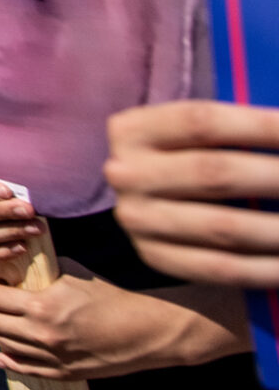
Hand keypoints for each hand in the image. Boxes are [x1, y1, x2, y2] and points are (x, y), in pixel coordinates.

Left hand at [0, 259, 250, 378]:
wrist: (146, 332)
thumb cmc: (112, 298)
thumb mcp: (74, 275)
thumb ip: (44, 270)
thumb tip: (20, 259)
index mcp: (42, 308)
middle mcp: (41, 335)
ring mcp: (51, 357)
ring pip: (3, 345)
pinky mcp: (63, 372)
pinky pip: (25, 368)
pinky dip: (8, 360)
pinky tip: (0, 354)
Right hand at [108, 100, 278, 287]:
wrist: (154, 203)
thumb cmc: (193, 156)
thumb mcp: (198, 135)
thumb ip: (240, 129)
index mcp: (132, 129)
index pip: (201, 121)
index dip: (260, 126)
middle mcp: (124, 173)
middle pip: (214, 173)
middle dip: (277, 177)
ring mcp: (137, 219)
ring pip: (224, 226)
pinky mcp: (154, 257)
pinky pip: (222, 268)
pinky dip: (268, 267)